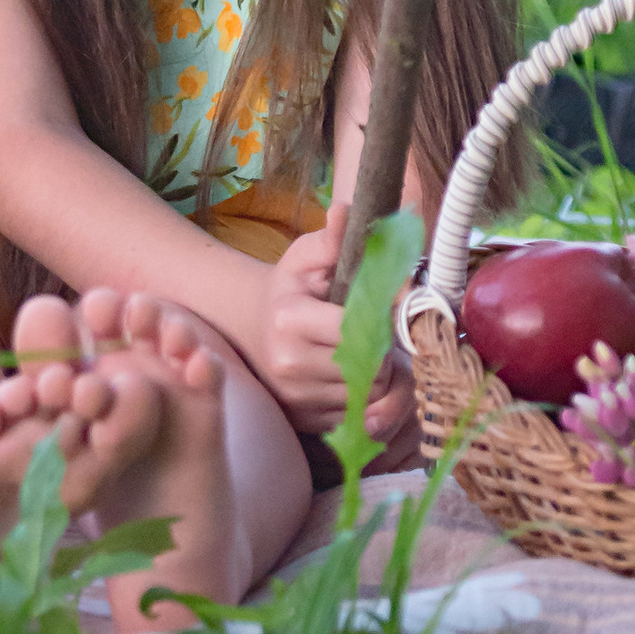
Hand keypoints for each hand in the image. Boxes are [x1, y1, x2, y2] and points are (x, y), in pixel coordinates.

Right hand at [260, 211, 415, 447]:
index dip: (378, 324)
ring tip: (360, 357)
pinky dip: (360, 400)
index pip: (359, 332)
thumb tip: (345, 212)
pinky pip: (354, 417)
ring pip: (366, 396)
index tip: (375, 315)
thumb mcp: (305, 257)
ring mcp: (294, 397)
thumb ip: (331, 239)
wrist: (253, 328)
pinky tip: (347, 379)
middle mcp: (288, 363)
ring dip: (375, 379)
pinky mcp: (303, 420)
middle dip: (382, 355)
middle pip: (369, 370)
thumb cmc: (290, 288)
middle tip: (373, 338)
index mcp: (290, 319)